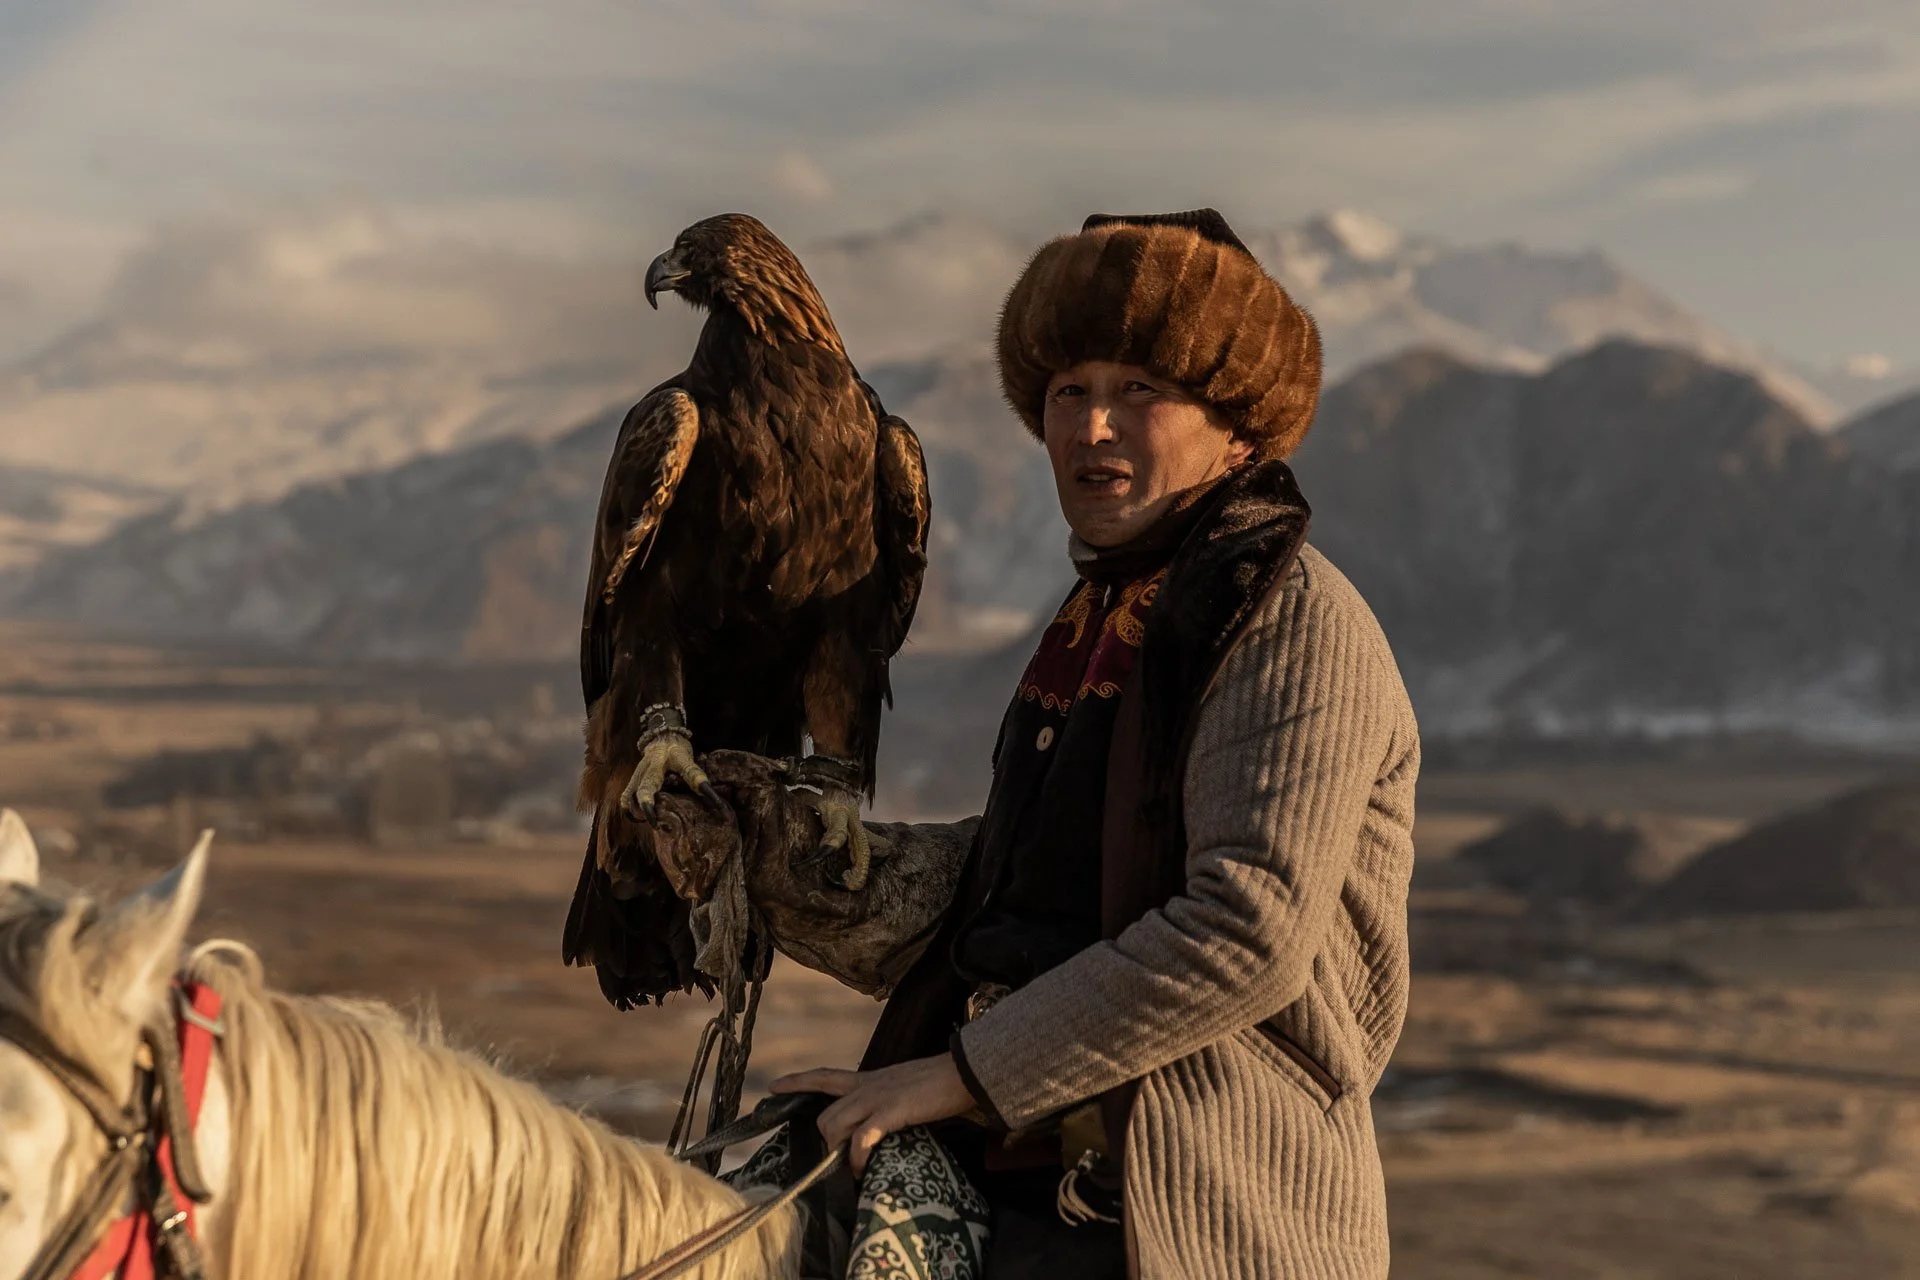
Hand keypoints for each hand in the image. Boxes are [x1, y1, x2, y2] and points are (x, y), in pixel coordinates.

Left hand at [770, 1054, 976, 1175]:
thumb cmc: (938, 1085)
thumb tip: (877, 1126)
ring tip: (856, 1168)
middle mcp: (867, 1086)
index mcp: (869, 1079)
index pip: (825, 1076)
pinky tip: (863, 1170)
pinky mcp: (890, 1111)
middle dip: (829, 1141)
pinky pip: (861, 1138)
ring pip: (835, 1125)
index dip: (798, 1081)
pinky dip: (858, 1158)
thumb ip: (885, 1103)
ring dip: (840, 1151)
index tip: (774, 1086)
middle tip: (847, 1161)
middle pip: (826, 1115)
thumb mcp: (903, 1089)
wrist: (962, 1072)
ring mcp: (877, 1097)